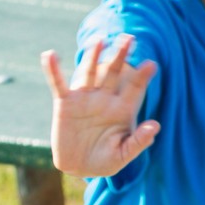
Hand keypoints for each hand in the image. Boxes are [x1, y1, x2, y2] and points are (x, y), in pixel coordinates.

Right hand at [41, 38, 159, 176]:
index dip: (142, 76)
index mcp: (123, 109)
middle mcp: (105, 99)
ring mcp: (85, 99)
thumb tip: (155, 125)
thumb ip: (139, 141)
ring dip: (93, 57)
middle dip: (121, 56)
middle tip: (129, 37)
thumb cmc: (105, 161)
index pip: (135, 88)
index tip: (152, 64)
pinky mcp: (65, 104)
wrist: (78, 167)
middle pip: (114, 73)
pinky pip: (59, 84)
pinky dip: (53, 70)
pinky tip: (49, 55)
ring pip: (89, 73)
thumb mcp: (124, 154)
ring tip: (98, 41)